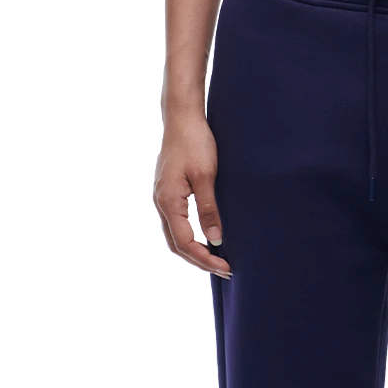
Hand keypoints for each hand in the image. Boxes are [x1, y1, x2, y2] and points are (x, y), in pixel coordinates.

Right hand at [154, 114, 232, 280]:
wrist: (183, 117)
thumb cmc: (195, 142)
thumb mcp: (206, 176)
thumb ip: (209, 209)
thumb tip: (216, 240)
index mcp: (169, 202)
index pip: (185, 243)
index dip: (205, 259)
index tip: (226, 266)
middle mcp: (161, 203)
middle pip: (176, 244)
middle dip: (200, 260)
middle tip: (224, 270)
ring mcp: (163, 197)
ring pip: (174, 235)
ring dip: (194, 250)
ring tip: (215, 260)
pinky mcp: (169, 192)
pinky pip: (176, 223)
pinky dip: (189, 236)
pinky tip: (204, 238)